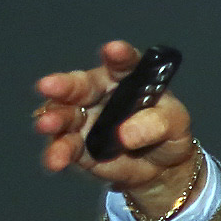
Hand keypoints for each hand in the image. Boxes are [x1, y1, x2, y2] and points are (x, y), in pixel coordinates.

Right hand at [29, 39, 202, 218]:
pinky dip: (57, 152)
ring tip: (46, 125)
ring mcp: (84, 119)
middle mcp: (98, 94)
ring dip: (54, 119)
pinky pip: (64, 147)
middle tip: (48, 85)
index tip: (114, 51)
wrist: (161, 169)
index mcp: (126, 78)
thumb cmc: (167, 133)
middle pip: (79, 85)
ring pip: (64, 115)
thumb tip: (126, 134)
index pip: (122, 63)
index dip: (118, 55)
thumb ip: (156, 123)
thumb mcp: (175, 124)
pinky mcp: (77, 146)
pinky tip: (55, 160)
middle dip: (63, 85)